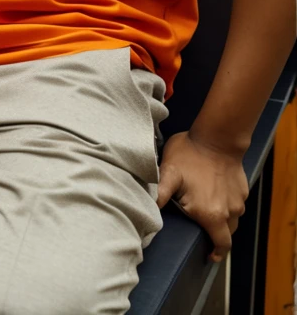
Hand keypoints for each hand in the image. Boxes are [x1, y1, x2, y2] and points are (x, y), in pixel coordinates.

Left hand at [157, 132, 248, 262]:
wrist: (218, 136)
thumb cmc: (191, 154)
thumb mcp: (169, 172)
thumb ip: (160, 193)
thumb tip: (148, 210)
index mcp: (211, 215)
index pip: (221, 244)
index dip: (217, 253)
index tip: (210, 255)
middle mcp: (229, 212)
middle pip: (227, 233)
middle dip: (217, 235)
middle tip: (203, 229)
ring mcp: (238, 200)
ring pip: (232, 218)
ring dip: (222, 218)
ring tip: (207, 209)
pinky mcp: (242, 188)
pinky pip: (236, 202)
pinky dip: (227, 203)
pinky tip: (215, 191)